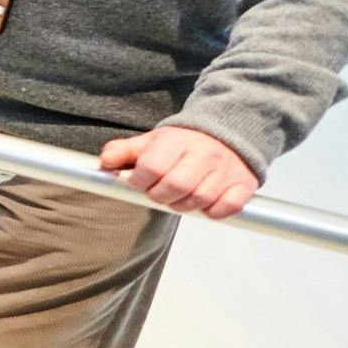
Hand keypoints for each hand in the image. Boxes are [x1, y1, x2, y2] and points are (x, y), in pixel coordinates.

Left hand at [97, 124, 258, 218]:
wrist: (226, 135)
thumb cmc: (182, 144)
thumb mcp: (150, 142)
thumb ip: (123, 151)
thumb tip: (104, 163)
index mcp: (177, 142)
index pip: (152, 167)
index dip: (139, 181)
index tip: (138, 182)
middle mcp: (204, 154)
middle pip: (176, 185)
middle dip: (159, 196)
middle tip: (157, 194)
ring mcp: (226, 170)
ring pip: (200, 199)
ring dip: (183, 206)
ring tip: (177, 198)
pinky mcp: (243, 185)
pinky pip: (227, 207)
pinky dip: (213, 212)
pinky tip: (203, 204)